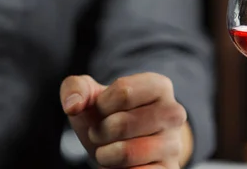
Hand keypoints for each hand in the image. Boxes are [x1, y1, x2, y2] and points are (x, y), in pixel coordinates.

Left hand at [61, 73, 193, 168]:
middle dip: (99, 131)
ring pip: (126, 153)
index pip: (124, 91)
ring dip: (105, 155)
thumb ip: (75, 88)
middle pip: (121, 124)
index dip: (101, 104)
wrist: (125, 147)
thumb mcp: (90, 97)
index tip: (102, 109)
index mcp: (159, 86)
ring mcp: (173, 144)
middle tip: (102, 133)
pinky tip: (122, 165)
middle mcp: (173, 113)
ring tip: (109, 150)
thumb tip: (73, 105)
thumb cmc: (108, 116)